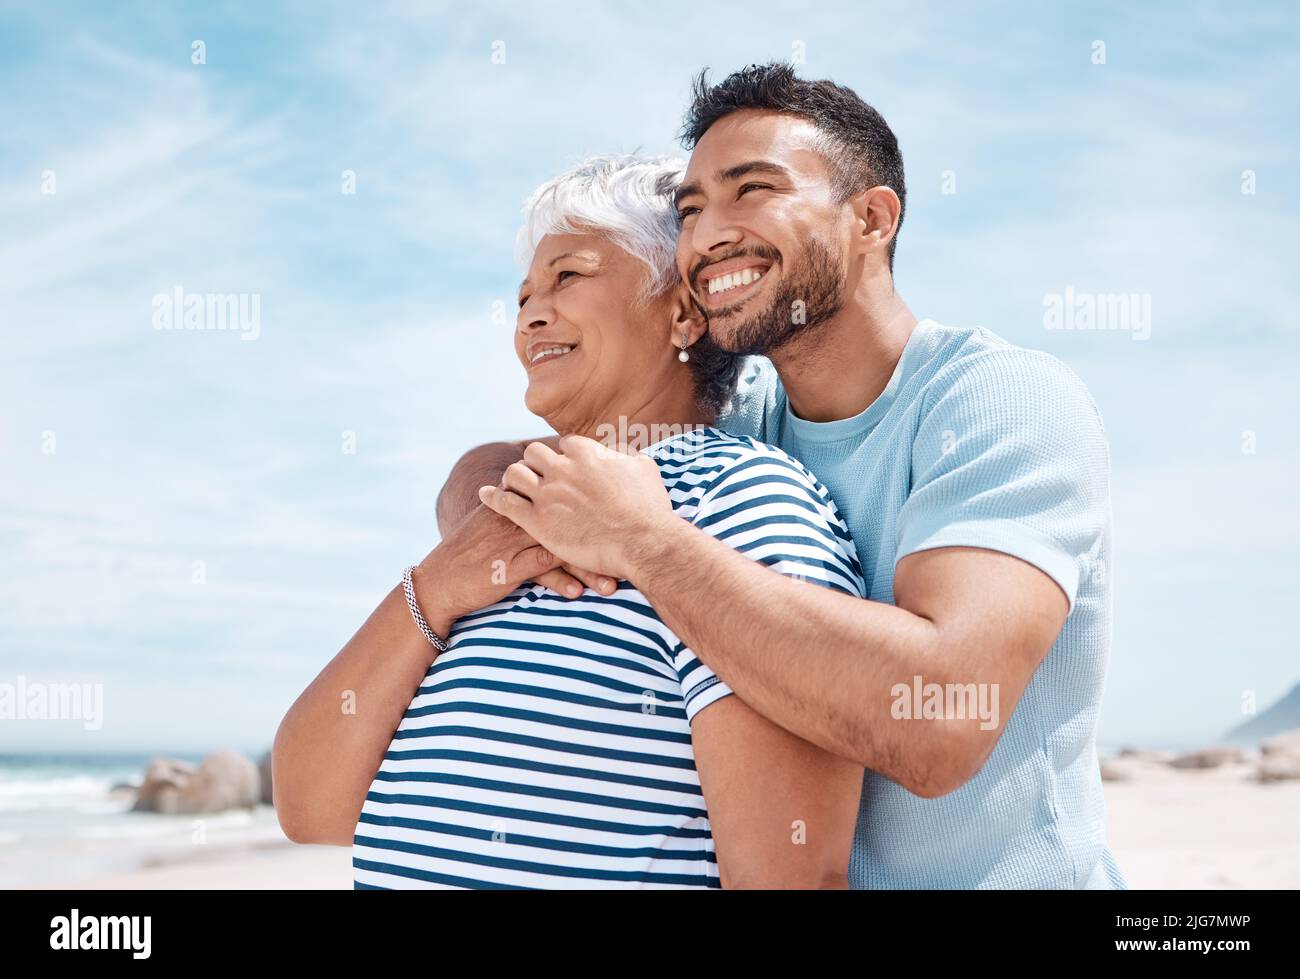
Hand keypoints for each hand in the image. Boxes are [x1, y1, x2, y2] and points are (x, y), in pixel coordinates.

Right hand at [414, 504, 615, 635]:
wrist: (439, 580)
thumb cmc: (478, 555)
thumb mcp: (506, 529)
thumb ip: (534, 519)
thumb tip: (573, 519)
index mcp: (521, 499)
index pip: (564, 498)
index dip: (595, 514)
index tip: (623, 526)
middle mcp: (520, 514)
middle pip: (571, 520)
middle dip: (602, 540)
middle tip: (627, 556)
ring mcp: (514, 538)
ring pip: (561, 545)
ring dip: (589, 566)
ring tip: (612, 585)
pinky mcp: (507, 564)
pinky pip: (542, 568)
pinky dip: (563, 580)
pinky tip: (579, 593)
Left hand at [477, 435, 675, 578]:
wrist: (644, 543)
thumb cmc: (649, 510)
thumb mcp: (645, 471)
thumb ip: (630, 457)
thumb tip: (628, 454)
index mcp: (586, 453)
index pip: (564, 445)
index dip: (565, 457)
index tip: (567, 468)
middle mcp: (562, 468)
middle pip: (533, 454)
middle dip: (535, 464)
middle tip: (537, 476)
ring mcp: (547, 494)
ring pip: (515, 474)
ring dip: (513, 478)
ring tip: (513, 487)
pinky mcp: (537, 521)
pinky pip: (504, 502)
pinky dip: (492, 496)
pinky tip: (485, 495)